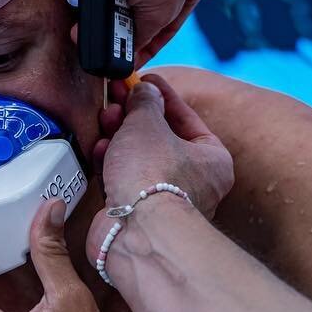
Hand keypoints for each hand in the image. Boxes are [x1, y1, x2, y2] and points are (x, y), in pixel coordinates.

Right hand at [98, 74, 232, 219]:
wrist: (137, 231)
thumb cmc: (153, 176)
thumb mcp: (147, 123)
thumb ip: (144, 102)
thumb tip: (144, 91)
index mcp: (212, 158)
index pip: (186, 117)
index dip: (161, 94)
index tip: (143, 79)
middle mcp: (195, 182)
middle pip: (160, 138)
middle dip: (134, 116)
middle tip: (117, 98)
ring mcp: (165, 201)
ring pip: (140, 160)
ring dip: (120, 138)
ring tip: (105, 119)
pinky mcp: (138, 215)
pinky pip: (125, 181)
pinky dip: (112, 163)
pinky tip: (100, 149)